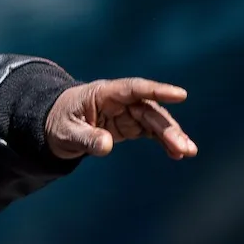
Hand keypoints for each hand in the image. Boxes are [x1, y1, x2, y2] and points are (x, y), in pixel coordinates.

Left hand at [45, 78, 197, 160]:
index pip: (134, 88)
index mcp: (103, 93)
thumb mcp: (66, 132)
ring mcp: (127, 113)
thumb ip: (85, 137)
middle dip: (168, 128)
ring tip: (187, 152)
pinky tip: (177, 154)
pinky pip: (151, 132)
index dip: (157, 90)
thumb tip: (106, 146)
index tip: (180, 95)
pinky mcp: (130, 125)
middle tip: (184, 146)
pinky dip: (164, 142)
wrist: (56, 126)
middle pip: (149, 110)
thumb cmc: (59, 123)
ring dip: (172, 136)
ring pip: (155, 121)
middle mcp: (120, 100)